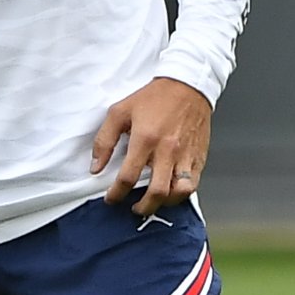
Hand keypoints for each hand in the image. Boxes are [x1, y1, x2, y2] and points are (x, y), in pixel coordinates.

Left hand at [91, 78, 213, 213]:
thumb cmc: (153, 97)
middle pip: (156, 192)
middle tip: (134, 208)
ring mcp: (186, 155)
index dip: (116, 193)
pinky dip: (181, 193)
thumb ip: (104, 140)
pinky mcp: (199, 156)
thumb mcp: (120, 111)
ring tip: (154, 202)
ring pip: (178, 192)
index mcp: (145, 139)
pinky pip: (193, 184)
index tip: (111, 198)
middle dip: (143, 207)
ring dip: (164, 203)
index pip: (128, 177)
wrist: (188, 85)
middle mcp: (167, 150)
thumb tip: (96, 167)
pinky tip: (171, 192)